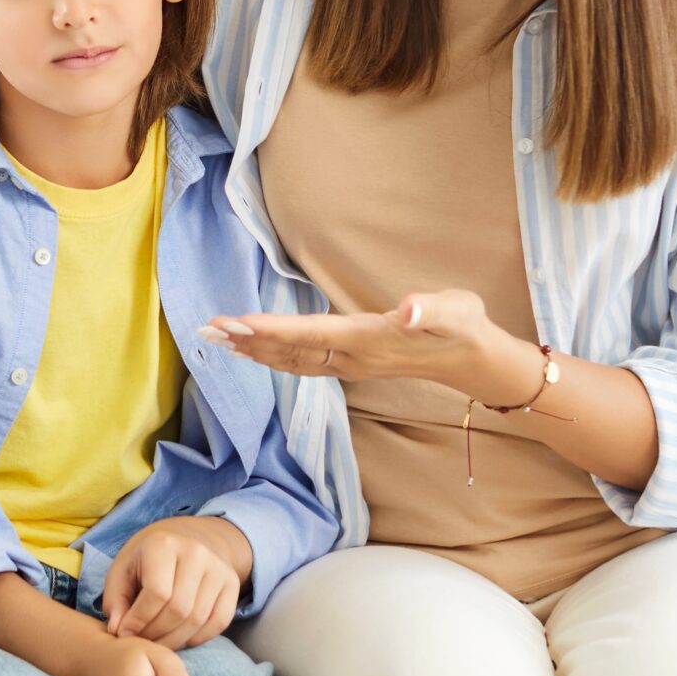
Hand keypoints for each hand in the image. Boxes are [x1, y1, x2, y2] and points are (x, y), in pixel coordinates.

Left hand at [103, 517, 249, 649]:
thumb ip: (116, 600)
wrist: (184, 539)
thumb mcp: (122, 570)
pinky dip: (197, 638)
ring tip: (156, 642)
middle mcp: (196, 552)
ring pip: (198, 619)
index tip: (124, 633)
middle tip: (141, 642)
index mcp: (164, 544)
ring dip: (174, 640)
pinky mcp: (232, 583)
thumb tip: (118, 630)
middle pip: (179, 609)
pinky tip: (178, 638)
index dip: (139, 620)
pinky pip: (218, 622)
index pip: (157, 593)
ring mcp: (218, 568)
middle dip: (156, 634)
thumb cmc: (146, 560)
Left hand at [201, 288, 524, 407]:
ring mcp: (348, 365)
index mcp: (370, 340)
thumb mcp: (456, 311)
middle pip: (290, 351)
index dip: (274, 330)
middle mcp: (352, 358)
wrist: (471, 359)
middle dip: (247, 341)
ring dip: (251, 349)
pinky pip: (299, 362)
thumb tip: (407, 312)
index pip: (313, 335)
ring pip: (289, 360)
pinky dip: (269, 354)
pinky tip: (249, 348)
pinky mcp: (348, 364)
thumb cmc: (462, 326)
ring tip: (214, 338)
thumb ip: (431, 311)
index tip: (238, 323)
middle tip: (205, 329)